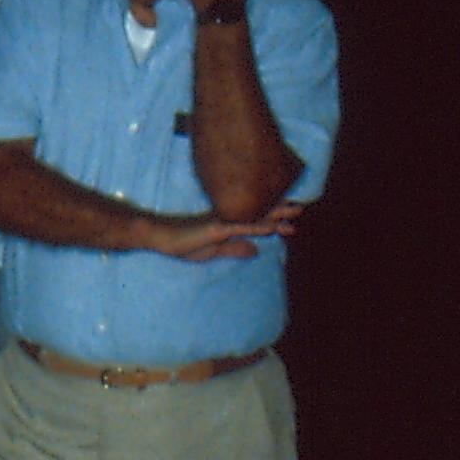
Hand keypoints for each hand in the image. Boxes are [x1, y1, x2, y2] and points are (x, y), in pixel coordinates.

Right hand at [149, 203, 299, 261]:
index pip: (255, 217)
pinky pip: (241, 226)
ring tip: (295, 212)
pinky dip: (258, 226)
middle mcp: (228, 216)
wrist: (158, 236)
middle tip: (302, 208)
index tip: (292, 218)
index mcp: (227, 221)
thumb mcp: (212, 251)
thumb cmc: (180, 243)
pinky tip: (271, 227)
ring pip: (254, 215)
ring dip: (276, 214)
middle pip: (259, 211)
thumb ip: (234, 249)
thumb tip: (256, 250)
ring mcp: (222, 220)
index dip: (274, 217)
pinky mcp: (215, 227)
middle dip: (281, 209)